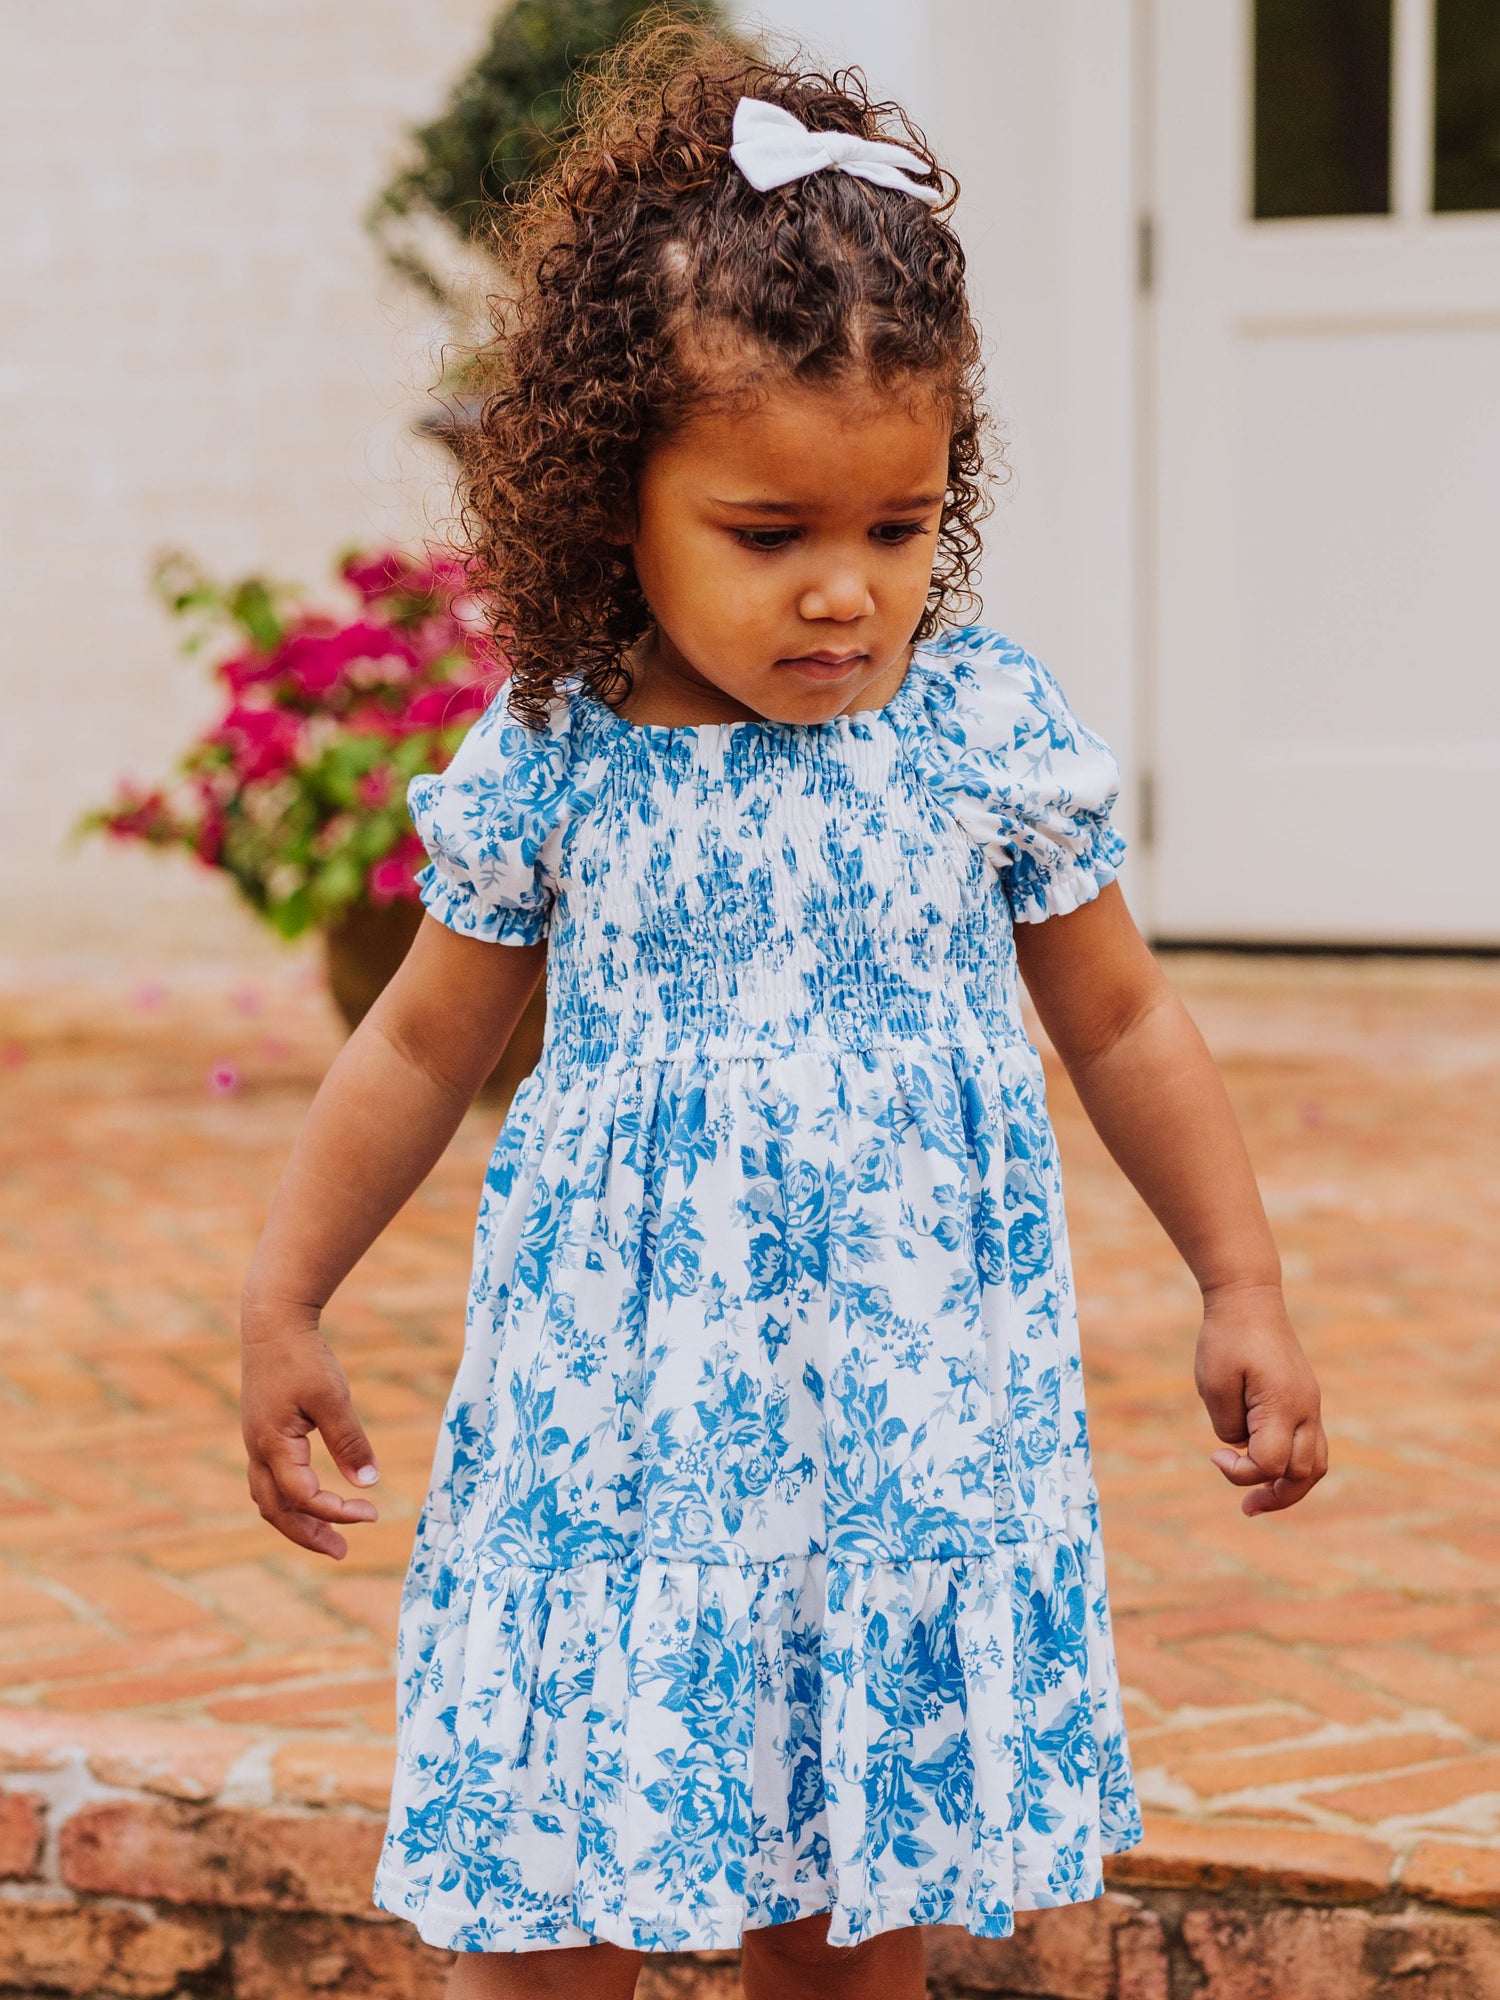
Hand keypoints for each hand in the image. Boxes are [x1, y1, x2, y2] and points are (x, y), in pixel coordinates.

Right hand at [242, 1305, 379, 1558]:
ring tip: (329, 1534)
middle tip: (343, 1551)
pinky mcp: (262, 1433)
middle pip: (276, 1511)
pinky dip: (289, 1499)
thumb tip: (369, 1482)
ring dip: (297, 1521)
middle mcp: (258, 1450)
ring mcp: (255, 1442)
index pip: (304, 1496)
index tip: (371, 1512)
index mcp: (273, 1445)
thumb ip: (349, 1441)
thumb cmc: (303, 1357)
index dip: (337, 1511)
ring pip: (268, 1498)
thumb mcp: (333, 1398)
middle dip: (309, 1535)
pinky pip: (269, 1480)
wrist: (272, 1323)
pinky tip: (312, 1498)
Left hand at [1194, 1282, 1327, 1515]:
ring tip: (1260, 1497)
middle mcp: (1307, 1409)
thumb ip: (1227, 1425)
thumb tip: (1241, 1447)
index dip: (1240, 1472)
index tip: (1214, 1456)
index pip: (1271, 1463)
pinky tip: (1265, 1466)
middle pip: (1305, 1474)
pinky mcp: (1305, 1400)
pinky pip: (1311, 1445)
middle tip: (1247, 1507)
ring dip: (1291, 1486)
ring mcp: (1311, 1405)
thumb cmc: (1226, 1338)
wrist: (1248, 1299)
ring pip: (1316, 1463)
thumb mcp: (1213, 1384)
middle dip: (1277, 1497)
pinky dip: (1293, 1464)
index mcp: (1284, 1405)